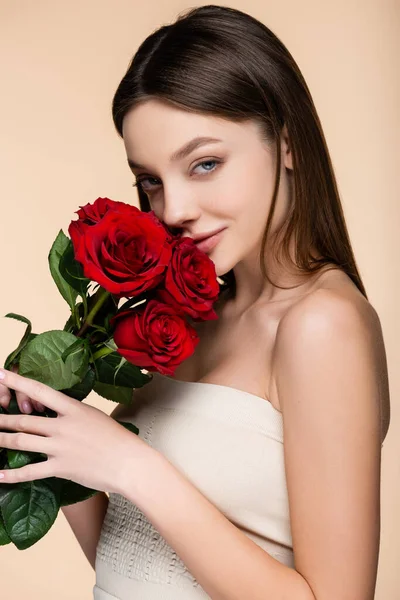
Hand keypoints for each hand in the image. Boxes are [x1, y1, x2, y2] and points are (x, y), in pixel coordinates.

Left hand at [0, 368, 145, 494]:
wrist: (129, 463)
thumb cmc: (116, 439)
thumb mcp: (94, 417)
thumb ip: (73, 414)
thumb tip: (57, 413)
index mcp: (73, 409)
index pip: (40, 391)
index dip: (18, 382)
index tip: (1, 374)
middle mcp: (63, 426)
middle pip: (24, 420)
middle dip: (1, 419)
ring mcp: (60, 447)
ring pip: (21, 442)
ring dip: (1, 440)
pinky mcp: (60, 467)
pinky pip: (30, 471)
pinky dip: (11, 475)